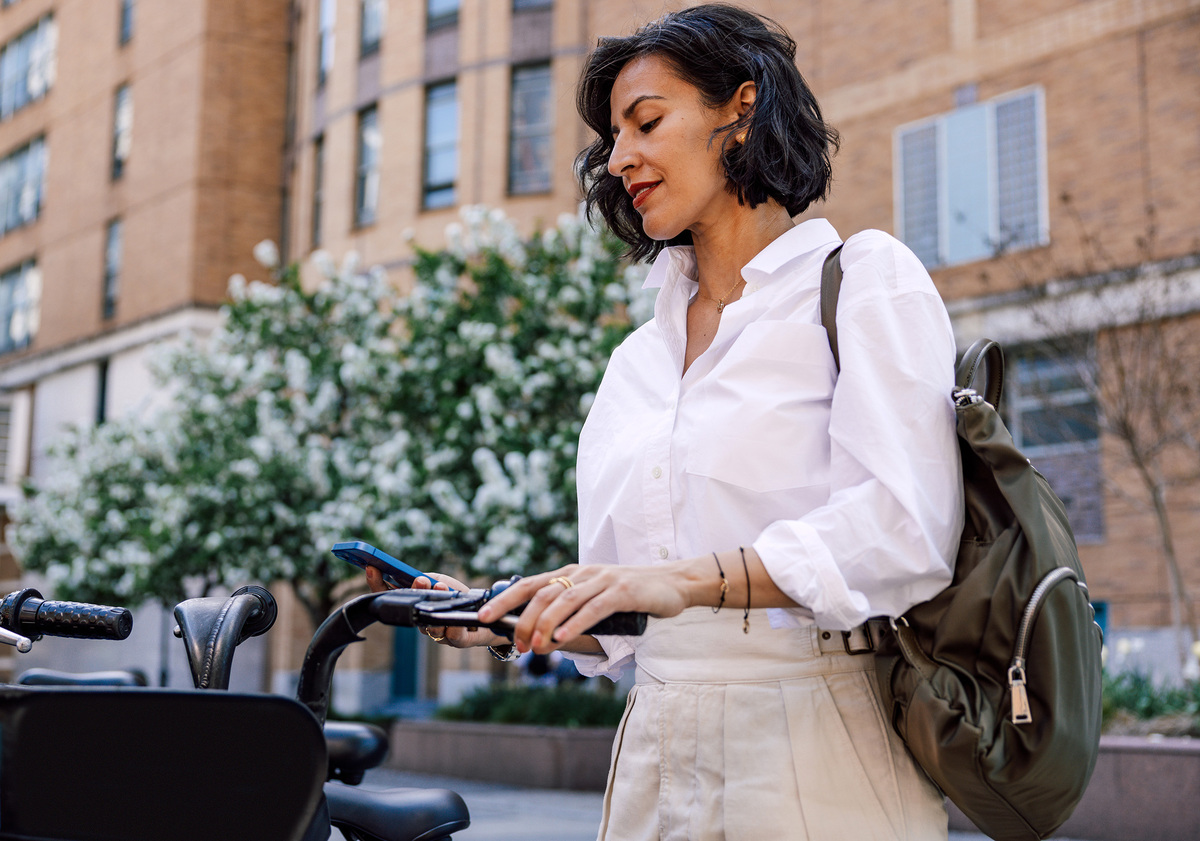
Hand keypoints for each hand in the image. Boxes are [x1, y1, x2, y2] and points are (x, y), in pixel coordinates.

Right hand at [363, 566, 507, 649]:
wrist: (486, 613)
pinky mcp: (459, 640)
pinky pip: (454, 637)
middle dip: (413, 594)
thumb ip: (430, 579)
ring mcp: (438, 633)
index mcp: (414, 604)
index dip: (378, 584)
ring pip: (430, 627)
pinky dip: (453, 629)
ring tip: (442, 589)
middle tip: (419, 580)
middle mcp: (421, 621)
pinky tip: (454, 621)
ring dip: (435, 608)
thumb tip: (419, 580)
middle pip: (408, 612)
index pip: (390, 595)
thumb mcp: (443, 582)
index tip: (371, 568)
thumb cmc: (458, 597)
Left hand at [477, 562, 694, 654]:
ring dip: (546, 625)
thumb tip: (538, 635)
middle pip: (542, 594)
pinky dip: (575, 624)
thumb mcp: (595, 598)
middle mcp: (583, 574)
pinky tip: (563, 638)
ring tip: (535, 646)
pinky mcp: (622, 591)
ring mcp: (602, 580)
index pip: (530, 584)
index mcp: (572, 574)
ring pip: (565, 601)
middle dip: (523, 620)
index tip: (484, 616)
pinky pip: (593, 608)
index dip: (504, 600)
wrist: (673, 583)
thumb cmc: (631, 594)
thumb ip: (570, 610)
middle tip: (516, 644)